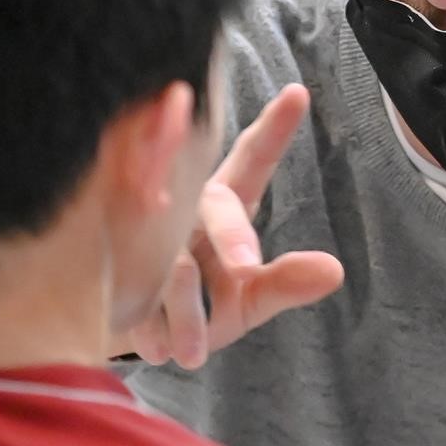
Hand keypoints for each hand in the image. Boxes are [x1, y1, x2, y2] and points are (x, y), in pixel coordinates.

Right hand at [127, 84, 344, 367]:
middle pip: (215, 206)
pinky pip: (129, 282)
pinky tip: (157, 347)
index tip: (297, 93)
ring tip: (193, 353)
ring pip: (173, 258)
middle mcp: (183, 204)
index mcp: (222, 203)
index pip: (252, 162)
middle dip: (232, 235)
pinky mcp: (109, 259)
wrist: (136, 334)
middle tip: (246, 269)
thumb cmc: (205, 303)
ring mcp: (144, 229)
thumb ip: (286, 282)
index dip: (274, 130)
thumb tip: (335, 270)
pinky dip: (147, 321)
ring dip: (185, 309)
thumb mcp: (249, 299)